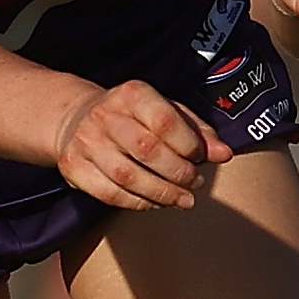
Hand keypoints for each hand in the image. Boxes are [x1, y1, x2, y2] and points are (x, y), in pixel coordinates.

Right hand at [56, 77, 229, 209]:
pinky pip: (110, 194)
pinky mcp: (74, 168)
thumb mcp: (165, 110)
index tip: (200, 158)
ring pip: (129, 177)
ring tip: (181, 198)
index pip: (165, 121)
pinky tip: (154, 202)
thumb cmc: (131, 116)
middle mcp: (105, 116)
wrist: (76, 118)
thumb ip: (197, 130)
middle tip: (193, 182)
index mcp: (132, 94)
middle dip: (178, 173)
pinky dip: (137, 203)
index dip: (189, 145)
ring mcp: (86, 142)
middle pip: (147, 151)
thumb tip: (223, 153)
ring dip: (162, 194)